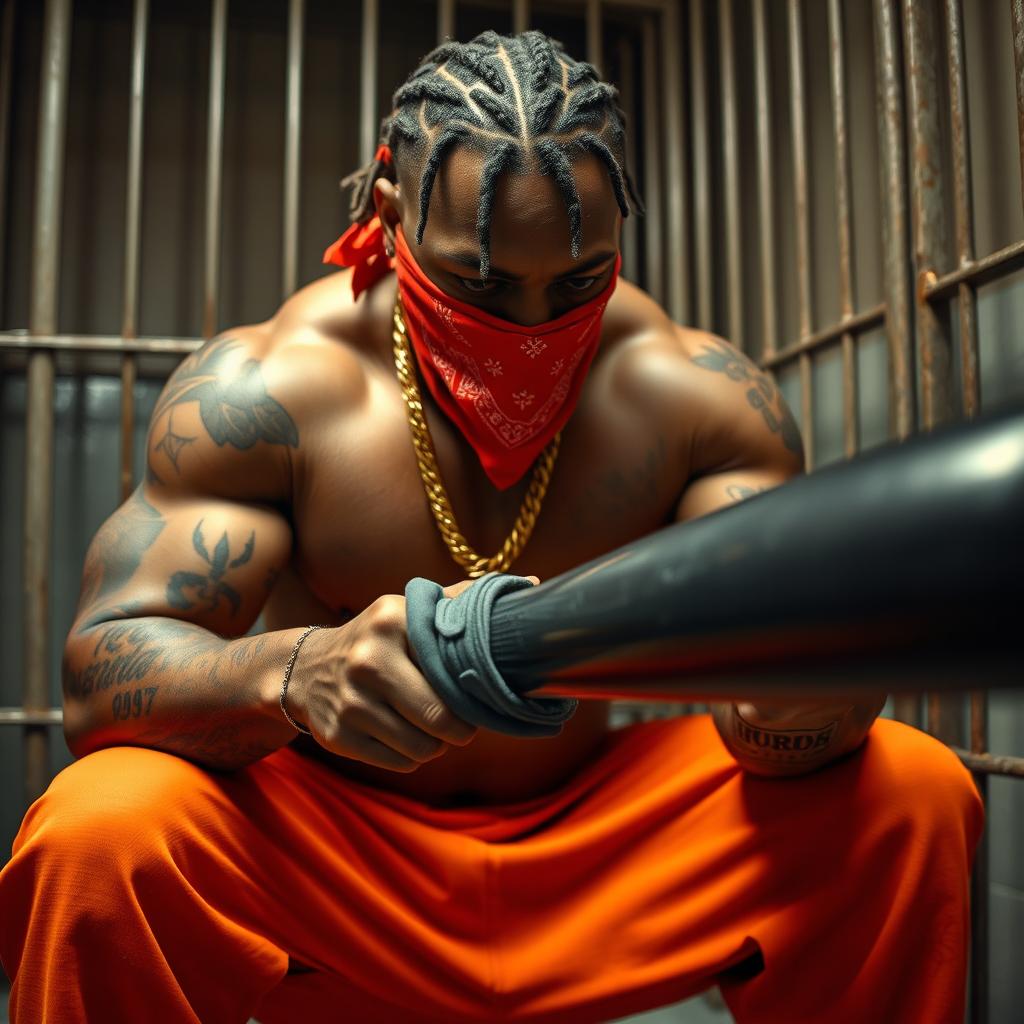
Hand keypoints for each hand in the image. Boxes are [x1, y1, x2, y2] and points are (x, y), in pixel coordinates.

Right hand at [285, 582, 480, 771]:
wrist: (307, 669)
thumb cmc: (377, 640)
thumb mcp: (407, 612)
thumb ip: (459, 602)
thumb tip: (527, 588)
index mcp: (391, 620)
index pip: (453, 667)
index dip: (473, 688)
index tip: (478, 693)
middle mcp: (367, 659)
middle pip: (439, 717)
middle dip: (460, 728)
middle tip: (463, 723)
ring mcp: (349, 701)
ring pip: (422, 747)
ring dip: (437, 745)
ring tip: (431, 727)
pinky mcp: (337, 736)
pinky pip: (400, 764)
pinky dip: (412, 756)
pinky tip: (404, 736)